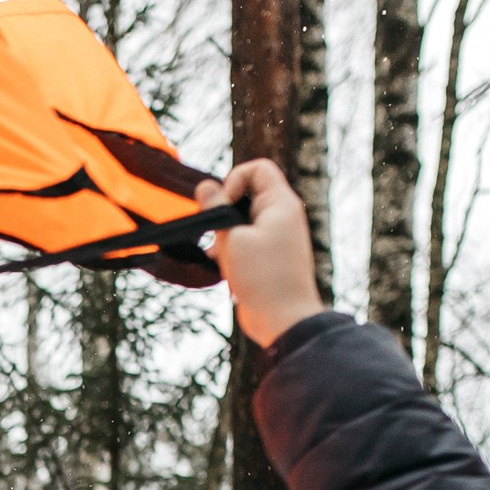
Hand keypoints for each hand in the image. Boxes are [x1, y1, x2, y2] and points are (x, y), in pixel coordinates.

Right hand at [196, 161, 325, 348]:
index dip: (233, 180)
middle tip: (217, 233)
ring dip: (224, 232)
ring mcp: (276, 236)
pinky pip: (245, 239)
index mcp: (281, 204)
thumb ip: (216, 210)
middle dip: (224, 209)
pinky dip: (230, 248)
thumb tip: (205, 186)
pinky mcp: (268, 255)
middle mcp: (282, 216)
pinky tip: (220, 265)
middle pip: (247, 193)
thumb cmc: (262, 279)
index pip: (257, 169)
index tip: (222, 207)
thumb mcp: (232, 239)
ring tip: (219, 254)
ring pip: (242, 219)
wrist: (284, 320)